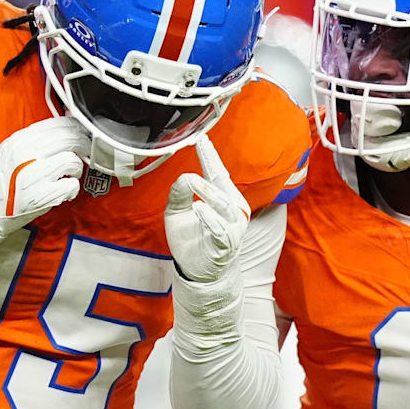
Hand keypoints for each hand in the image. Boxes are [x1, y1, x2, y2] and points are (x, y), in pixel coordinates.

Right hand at [0, 116, 90, 235]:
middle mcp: (27, 154)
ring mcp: (35, 175)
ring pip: (72, 160)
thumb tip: (63, 125)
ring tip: (68, 174)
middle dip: (82, 145)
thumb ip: (34, 138)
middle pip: (69, 138)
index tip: (81, 133)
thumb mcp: (10, 150)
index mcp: (20, 140)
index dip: (76, 127)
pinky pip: (71, 185)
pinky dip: (72, 188)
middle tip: (84, 152)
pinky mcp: (42, 196)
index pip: (58, 124)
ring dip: (76, 168)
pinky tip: (64, 190)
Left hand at [165, 136, 250, 282]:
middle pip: (221, 181)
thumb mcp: (177, 212)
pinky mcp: (228, 243)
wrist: (197, 270)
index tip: (202, 138)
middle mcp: (232, 208)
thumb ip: (179, 193)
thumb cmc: (190, 238)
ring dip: (207, 192)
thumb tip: (185, 177)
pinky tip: (199, 208)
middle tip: (200, 145)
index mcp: (222, 197)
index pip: (216, 172)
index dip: (210, 155)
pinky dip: (209, 218)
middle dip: (211, 162)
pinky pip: (220, 228)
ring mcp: (232, 226)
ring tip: (193, 182)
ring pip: (221, 203)